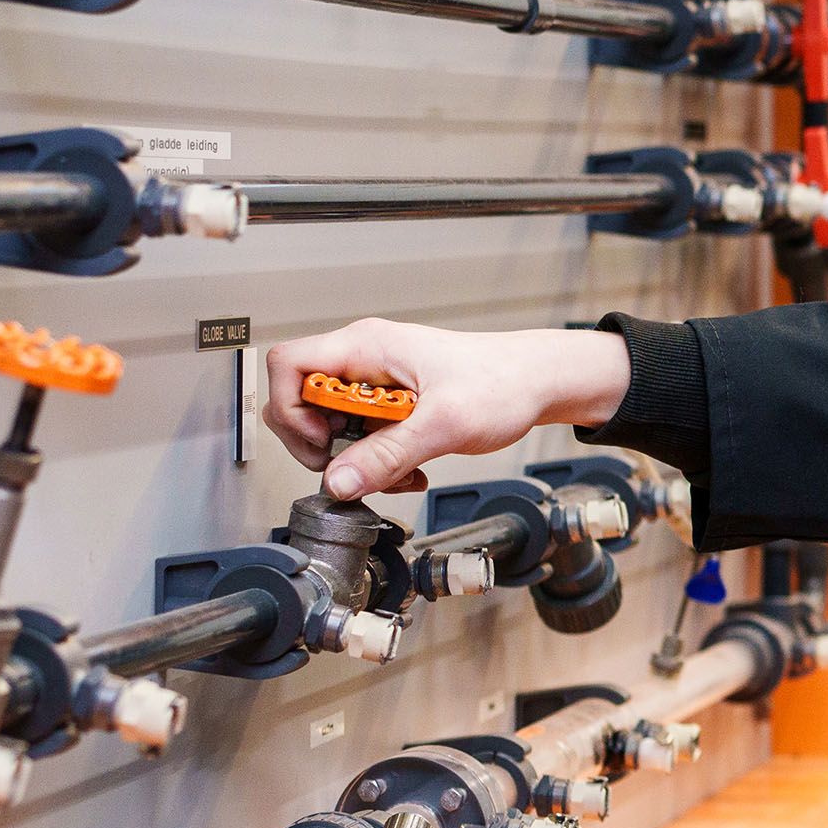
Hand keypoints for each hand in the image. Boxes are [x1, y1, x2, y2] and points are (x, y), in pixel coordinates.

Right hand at [261, 320, 630, 498]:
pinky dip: (378, 460)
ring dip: (357, 459)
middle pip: (301, 401)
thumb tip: (338, 481)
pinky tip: (409, 469)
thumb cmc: (502, 382)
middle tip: (359, 468)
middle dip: (324, 445)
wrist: (539, 382)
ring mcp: (375, 381)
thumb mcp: (444, 424)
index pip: (288, 365)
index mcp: (366, 346)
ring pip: (332, 425)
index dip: (290, 409)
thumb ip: (388, 454)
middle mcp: (364, 359)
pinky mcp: (390, 403)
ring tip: (399, 472)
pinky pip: (362, 435)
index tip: (321, 442)